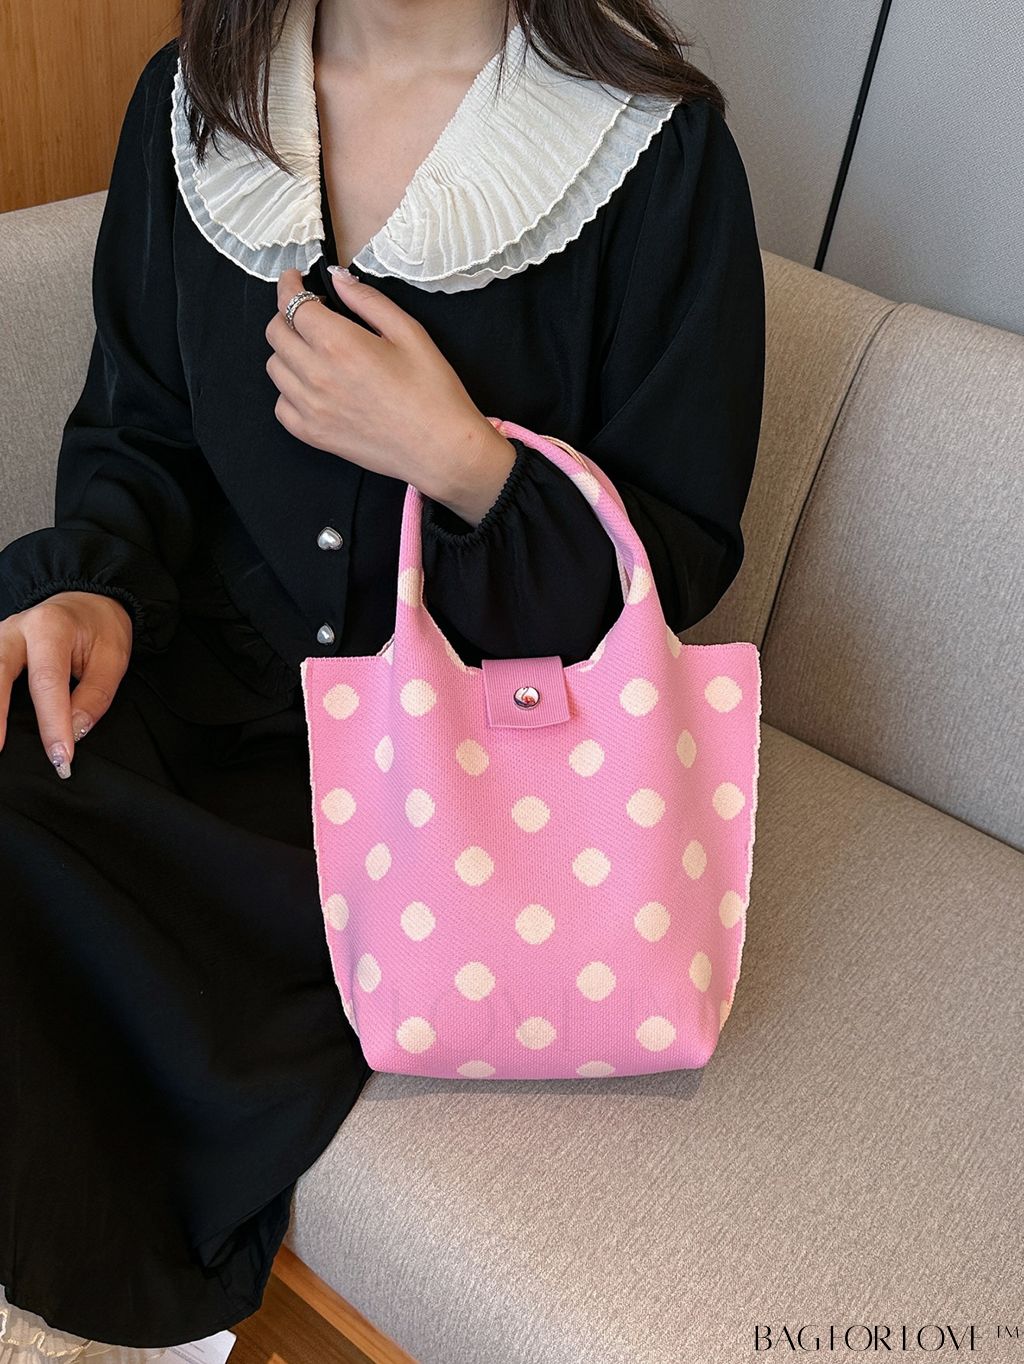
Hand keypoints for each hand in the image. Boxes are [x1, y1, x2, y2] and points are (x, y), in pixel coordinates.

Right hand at [0, 591, 132, 777]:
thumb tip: (74, 732)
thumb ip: (94, 697)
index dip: (52, 723)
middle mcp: (16, 629)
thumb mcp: (112, 659)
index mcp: (51, 627)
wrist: (87, 602)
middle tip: (0, 749)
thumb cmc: (101, 630)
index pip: (47, 681)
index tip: (60, 757)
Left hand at [266, 267, 516, 521]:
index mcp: (339, 344)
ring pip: (275, 367)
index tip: (293, 279)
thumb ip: (367, 301)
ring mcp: (311, 408)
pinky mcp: (314, 435)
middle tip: (309, 315)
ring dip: (288, 352)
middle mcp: (317, 375)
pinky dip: (289, 390)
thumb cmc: (432, 391)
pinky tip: (313, 386)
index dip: (289, 285)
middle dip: (287, 315)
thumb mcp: (409, 332)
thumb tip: (338, 278)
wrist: (441, 449)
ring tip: (313, 351)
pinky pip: (281, 406)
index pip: (292, 304)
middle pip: (276, 333)